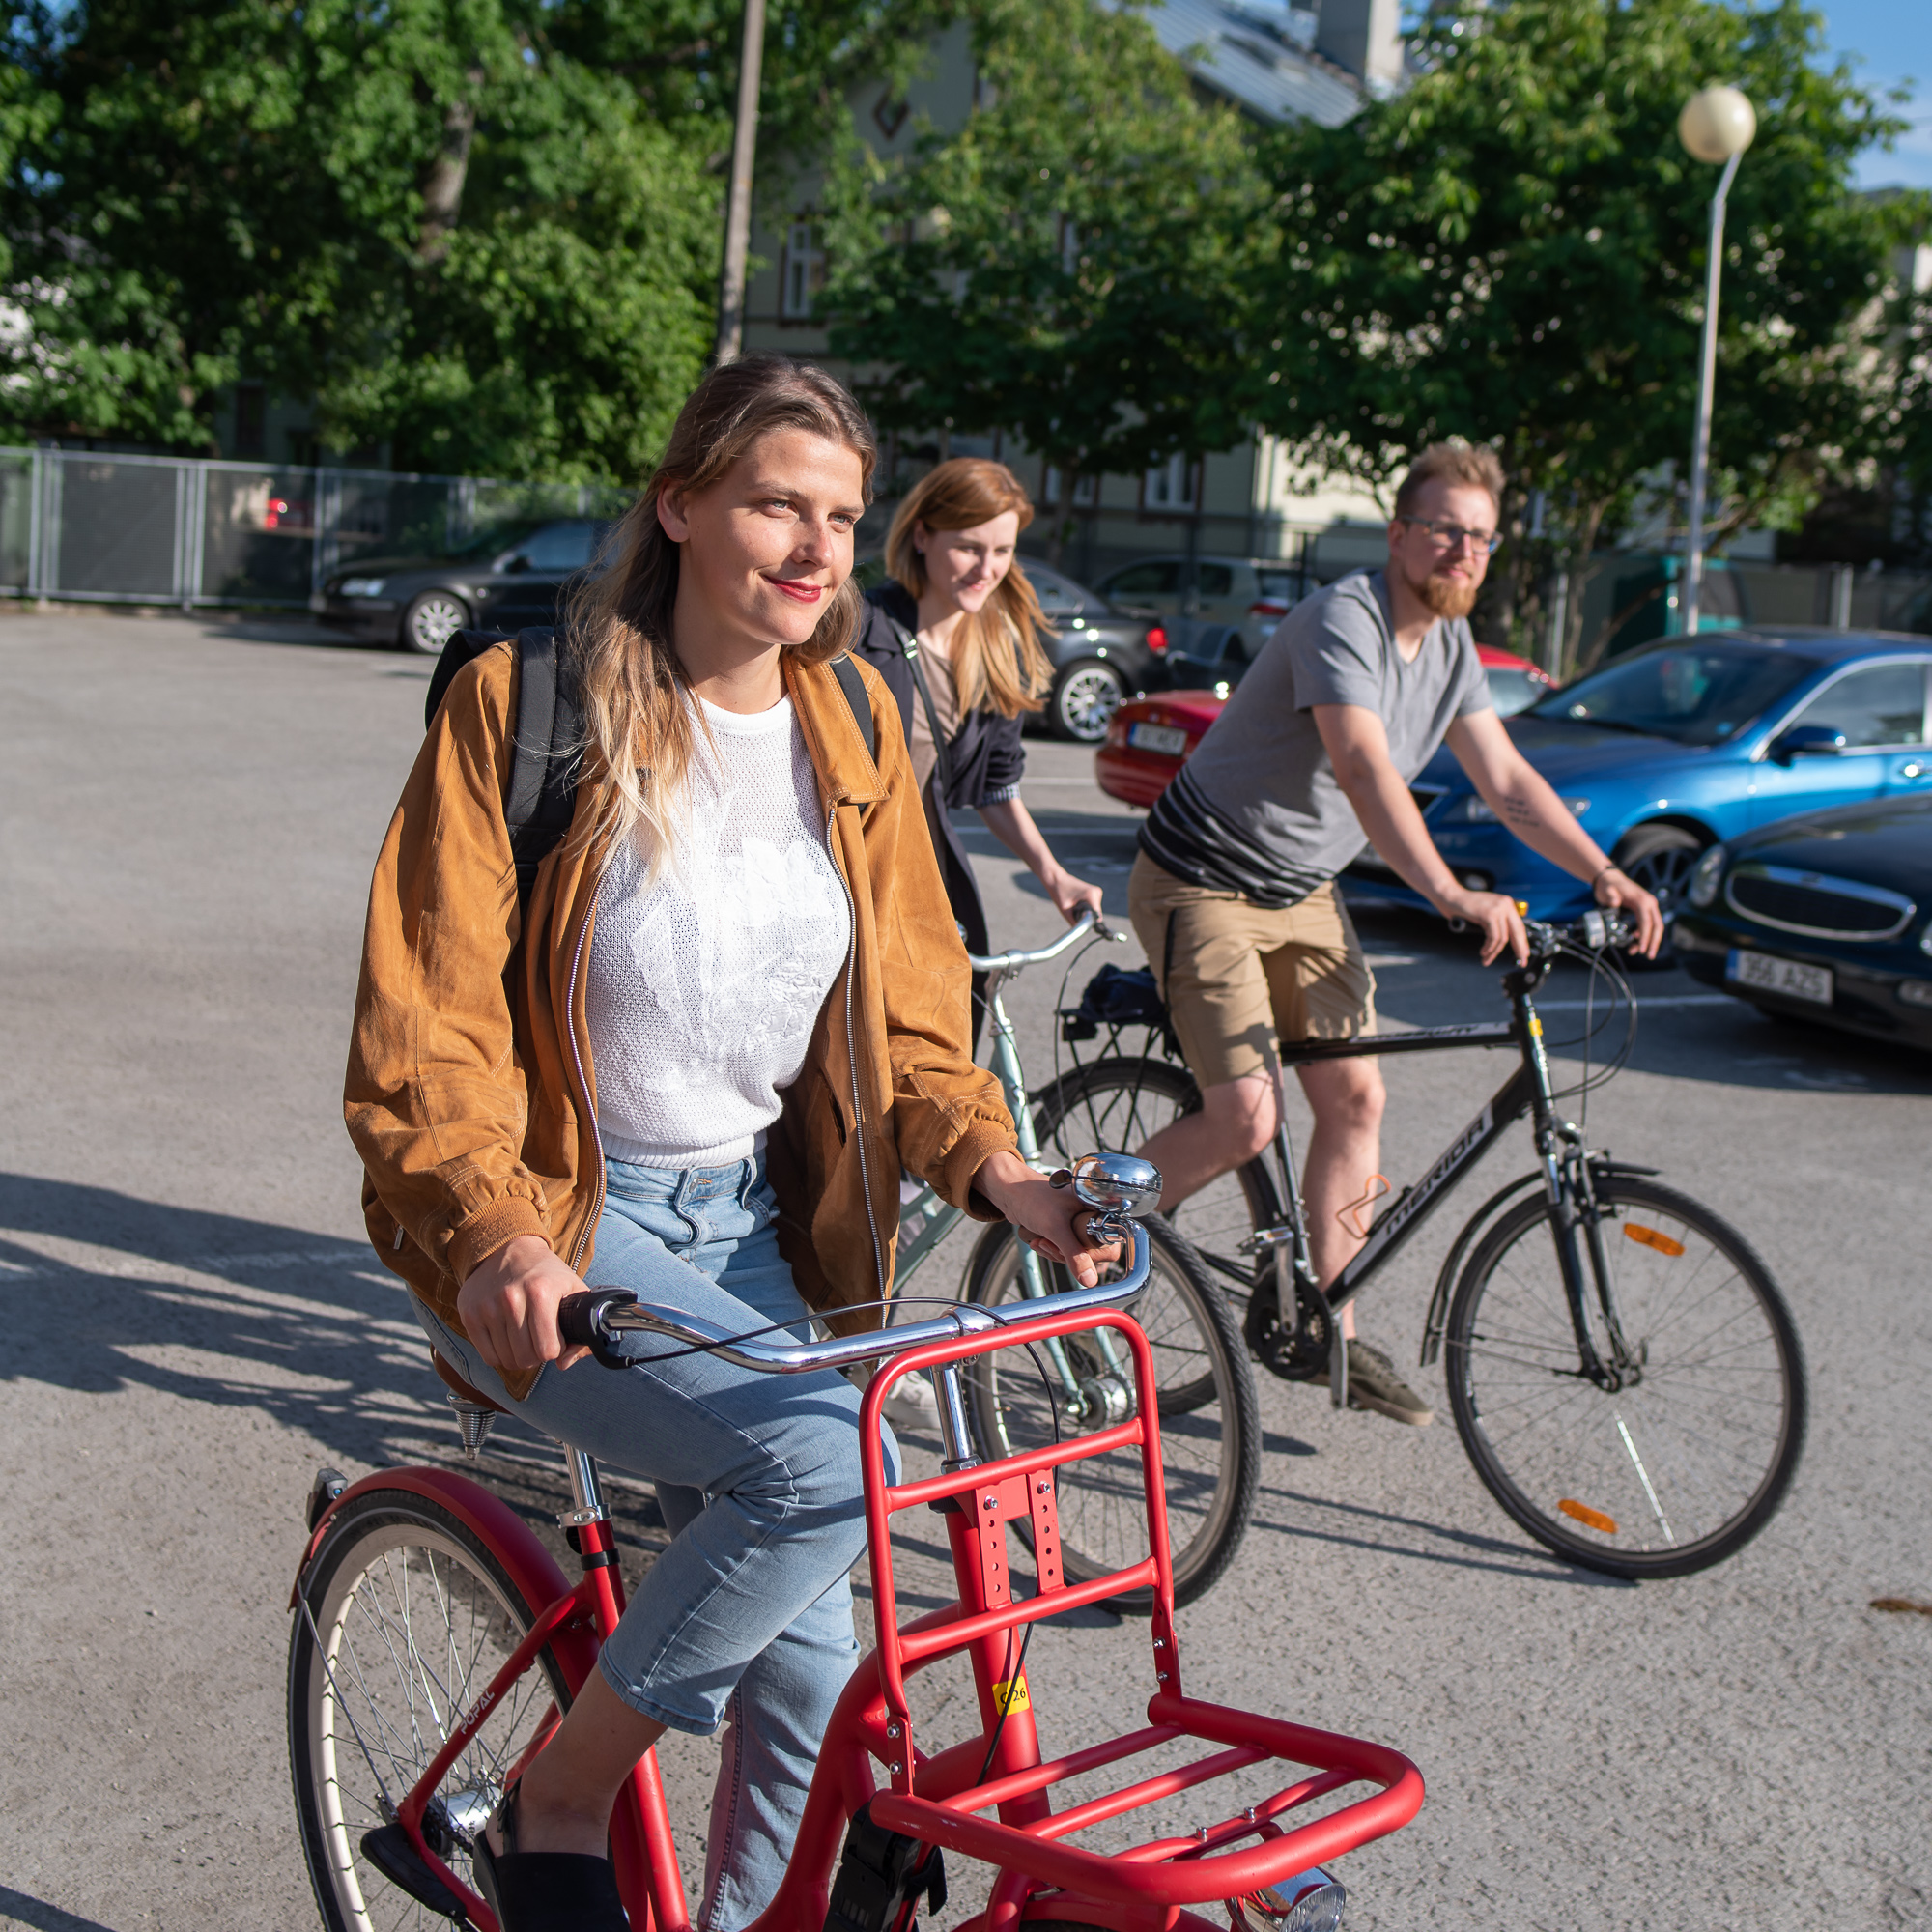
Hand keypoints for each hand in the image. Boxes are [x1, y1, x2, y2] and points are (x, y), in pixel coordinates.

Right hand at [456, 1234, 593, 1375]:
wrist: (509, 1248)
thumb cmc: (545, 1274)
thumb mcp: (572, 1290)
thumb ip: (580, 1329)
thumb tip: (564, 1364)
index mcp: (541, 1292)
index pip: (548, 1350)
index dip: (555, 1348)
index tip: (555, 1337)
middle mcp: (511, 1298)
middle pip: (526, 1358)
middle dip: (536, 1355)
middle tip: (538, 1339)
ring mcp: (487, 1307)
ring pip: (507, 1360)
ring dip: (518, 1356)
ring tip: (524, 1337)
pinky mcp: (469, 1314)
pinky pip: (488, 1356)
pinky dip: (500, 1354)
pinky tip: (507, 1338)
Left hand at [972, 1149, 1120, 1286]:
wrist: (1010, 1193)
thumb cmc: (1033, 1198)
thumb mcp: (1055, 1228)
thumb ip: (1074, 1255)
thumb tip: (1089, 1280)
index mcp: (1098, 1208)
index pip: (1110, 1244)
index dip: (1091, 1254)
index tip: (1071, 1248)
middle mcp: (1092, 1216)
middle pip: (1092, 1254)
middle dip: (1067, 1254)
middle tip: (1051, 1243)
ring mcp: (1079, 1224)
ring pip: (1076, 1255)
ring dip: (1056, 1252)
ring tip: (1042, 1239)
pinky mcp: (1066, 1230)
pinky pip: (1064, 1252)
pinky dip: (1051, 1250)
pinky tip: (1039, 1240)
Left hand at [1042, 867, 1105, 924]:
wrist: (1056, 879)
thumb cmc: (1059, 893)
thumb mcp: (1065, 911)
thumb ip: (1075, 922)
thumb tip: (1081, 932)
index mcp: (1092, 895)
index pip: (1097, 916)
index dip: (1089, 922)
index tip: (1081, 922)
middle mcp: (1097, 892)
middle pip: (1095, 914)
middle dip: (1085, 917)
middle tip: (1073, 911)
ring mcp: (1097, 892)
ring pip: (1094, 911)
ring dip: (1085, 912)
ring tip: (1073, 905)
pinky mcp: (1094, 893)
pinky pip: (1092, 906)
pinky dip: (1085, 908)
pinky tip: (1076, 902)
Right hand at [1439, 885, 1527, 965]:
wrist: (1450, 897)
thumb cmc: (1464, 907)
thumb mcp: (1486, 912)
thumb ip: (1497, 920)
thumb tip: (1506, 939)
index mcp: (1507, 904)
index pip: (1519, 926)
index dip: (1522, 942)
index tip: (1524, 954)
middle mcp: (1505, 904)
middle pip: (1517, 932)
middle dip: (1519, 949)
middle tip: (1521, 962)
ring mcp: (1498, 909)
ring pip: (1502, 937)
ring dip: (1494, 952)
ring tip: (1486, 959)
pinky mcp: (1489, 914)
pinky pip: (1493, 937)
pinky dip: (1489, 947)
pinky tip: (1483, 952)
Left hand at [1593, 866, 1664, 958]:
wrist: (1610, 879)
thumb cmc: (1608, 886)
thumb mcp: (1606, 890)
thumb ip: (1610, 896)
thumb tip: (1615, 902)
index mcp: (1642, 900)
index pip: (1647, 921)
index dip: (1645, 936)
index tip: (1641, 948)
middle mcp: (1649, 903)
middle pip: (1657, 926)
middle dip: (1653, 942)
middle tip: (1648, 956)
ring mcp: (1649, 906)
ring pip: (1655, 927)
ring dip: (1649, 941)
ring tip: (1637, 952)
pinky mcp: (1645, 910)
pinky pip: (1649, 924)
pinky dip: (1645, 934)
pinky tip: (1636, 942)